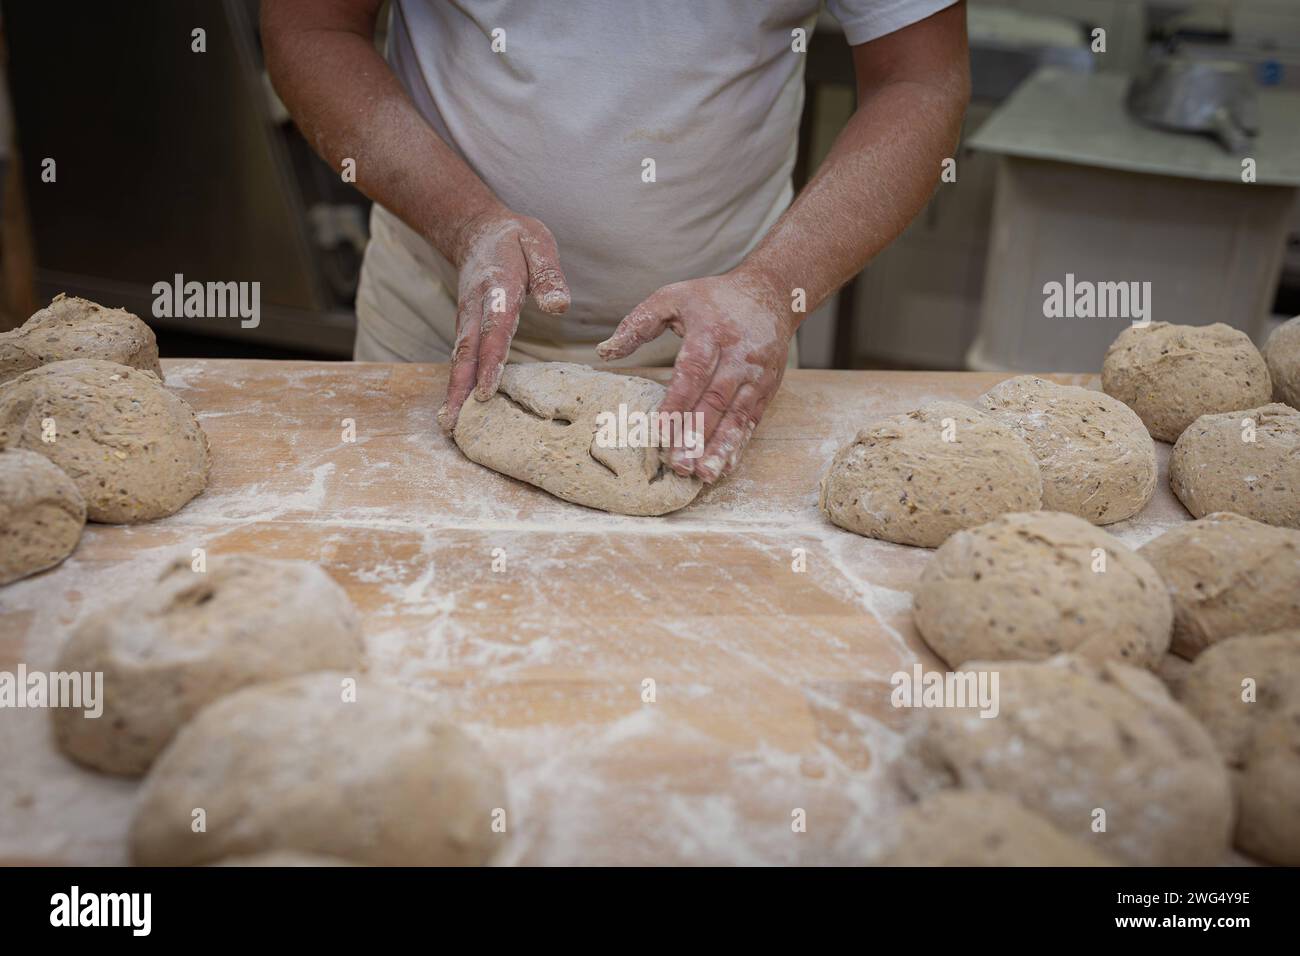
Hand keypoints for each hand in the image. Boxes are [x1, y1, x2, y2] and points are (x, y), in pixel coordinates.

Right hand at [437, 207, 569, 430]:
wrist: (476, 230)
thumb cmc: (515, 240)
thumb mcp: (538, 243)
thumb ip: (549, 274)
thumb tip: (560, 306)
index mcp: (497, 288)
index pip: (495, 330)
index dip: (490, 361)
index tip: (486, 391)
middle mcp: (476, 308)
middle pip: (467, 353)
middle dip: (461, 389)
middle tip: (455, 423)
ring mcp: (467, 319)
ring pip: (459, 359)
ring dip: (454, 392)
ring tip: (450, 425)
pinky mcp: (465, 327)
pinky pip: (461, 358)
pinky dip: (457, 384)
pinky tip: (457, 408)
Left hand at [596, 268, 792, 483]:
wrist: (771, 293)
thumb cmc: (714, 298)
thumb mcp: (673, 297)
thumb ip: (637, 323)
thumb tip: (604, 352)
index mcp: (711, 332)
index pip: (692, 372)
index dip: (676, 404)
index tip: (659, 432)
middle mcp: (738, 355)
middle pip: (715, 400)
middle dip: (696, 435)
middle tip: (679, 465)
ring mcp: (756, 374)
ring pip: (738, 416)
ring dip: (720, 447)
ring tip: (704, 475)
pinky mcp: (767, 388)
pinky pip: (752, 420)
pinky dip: (738, 445)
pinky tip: (723, 466)